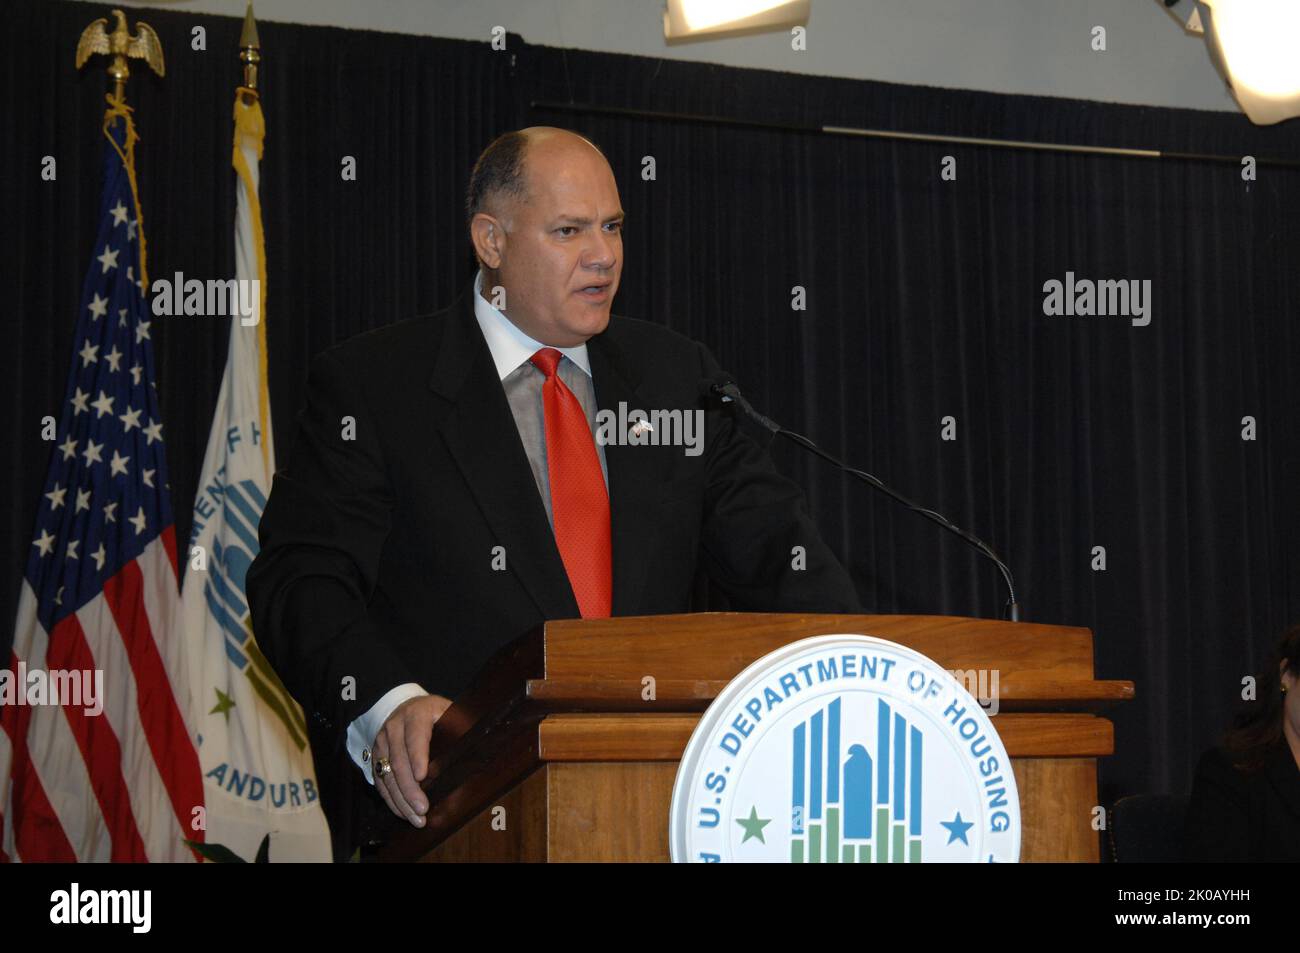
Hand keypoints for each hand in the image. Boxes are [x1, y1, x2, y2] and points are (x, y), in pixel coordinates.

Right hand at [372, 693, 452, 826]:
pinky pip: (380, 781)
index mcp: (416, 714)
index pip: (415, 736)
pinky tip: (403, 812)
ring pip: (387, 775)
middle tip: (423, 809)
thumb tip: (482, 756)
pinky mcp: (376, 757)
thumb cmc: (435, 714)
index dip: (418, 756)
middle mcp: (395, 728)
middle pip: (399, 761)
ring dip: (401, 799)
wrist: (406, 706)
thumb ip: (463, 730)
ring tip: (416, 818)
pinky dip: (391, 799)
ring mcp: (382, 743)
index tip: (422, 777)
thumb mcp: (450, 713)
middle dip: (410, 788)